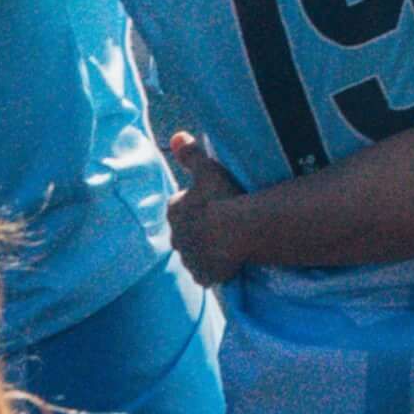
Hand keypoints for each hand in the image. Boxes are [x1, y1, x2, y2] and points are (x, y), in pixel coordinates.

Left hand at [165, 133, 249, 286]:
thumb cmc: (223, 196)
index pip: (182, 207)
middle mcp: (176, 237)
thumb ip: (191, 154)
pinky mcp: (203, 277)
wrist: (238, 230)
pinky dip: (213, 270)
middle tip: (222, 222)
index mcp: (174, 210)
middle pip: (186, 232)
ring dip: (206, 250)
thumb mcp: (208, 169)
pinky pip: (206, 274)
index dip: (198, 204)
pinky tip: (227, 263)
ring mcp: (189, 259)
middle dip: (198, 229)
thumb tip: (175, 136)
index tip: (214, 202)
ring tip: (227, 243)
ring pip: (195, 254)